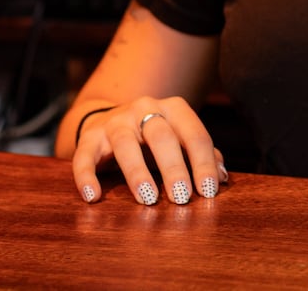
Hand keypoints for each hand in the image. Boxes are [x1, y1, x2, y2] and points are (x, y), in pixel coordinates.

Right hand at [71, 96, 227, 204]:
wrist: (109, 120)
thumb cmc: (154, 138)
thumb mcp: (179, 140)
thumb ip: (201, 156)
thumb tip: (222, 178)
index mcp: (174, 108)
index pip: (194, 134)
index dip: (204, 163)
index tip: (209, 191)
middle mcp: (145, 108)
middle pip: (162, 136)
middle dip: (174, 167)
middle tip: (181, 197)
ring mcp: (116, 121)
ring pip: (126, 144)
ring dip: (138, 173)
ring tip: (148, 199)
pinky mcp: (90, 137)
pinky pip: (85, 156)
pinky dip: (87, 176)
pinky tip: (94, 197)